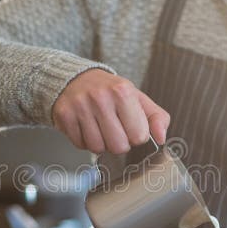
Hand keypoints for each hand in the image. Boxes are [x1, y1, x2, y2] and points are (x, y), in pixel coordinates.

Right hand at [51, 68, 169, 153]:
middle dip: (119, 142)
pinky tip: (86, 127)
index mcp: (123, 91)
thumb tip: (162, 138)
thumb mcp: (137, 99)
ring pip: (98, 148)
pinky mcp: (65, 115)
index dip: (136, 135)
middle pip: (118, 146)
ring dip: (101, 143)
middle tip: (114, 128)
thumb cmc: (110, 92)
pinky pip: (80, 145)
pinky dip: (84, 141)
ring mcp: (80, 106)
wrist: (75, 79)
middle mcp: (100, 97)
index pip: (139, 136)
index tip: (129, 125)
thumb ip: (157, 117)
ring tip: (99, 127)